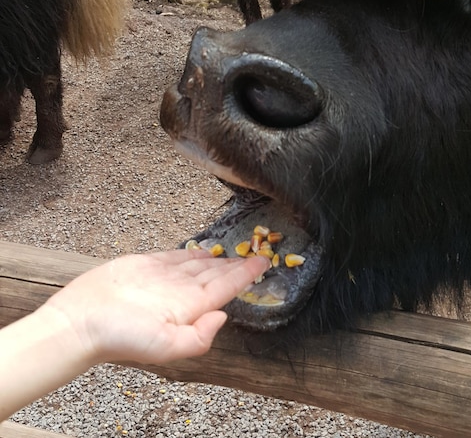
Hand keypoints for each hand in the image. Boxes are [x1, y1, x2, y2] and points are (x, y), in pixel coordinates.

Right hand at [44, 249, 268, 364]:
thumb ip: (199, 337)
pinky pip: (175, 255)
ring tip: (234, 249)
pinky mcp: (146, 266)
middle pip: (215, 274)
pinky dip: (191, 251)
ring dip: (217, 257)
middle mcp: (180, 292)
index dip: (245, 275)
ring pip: (198, 264)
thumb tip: (224, 317)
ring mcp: (163, 279)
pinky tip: (202, 249)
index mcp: (189, 309)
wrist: (81, 322)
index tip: (264, 261)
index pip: (225, 288)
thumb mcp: (164, 346)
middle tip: (257, 249)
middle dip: (236, 264)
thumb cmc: (118, 337)